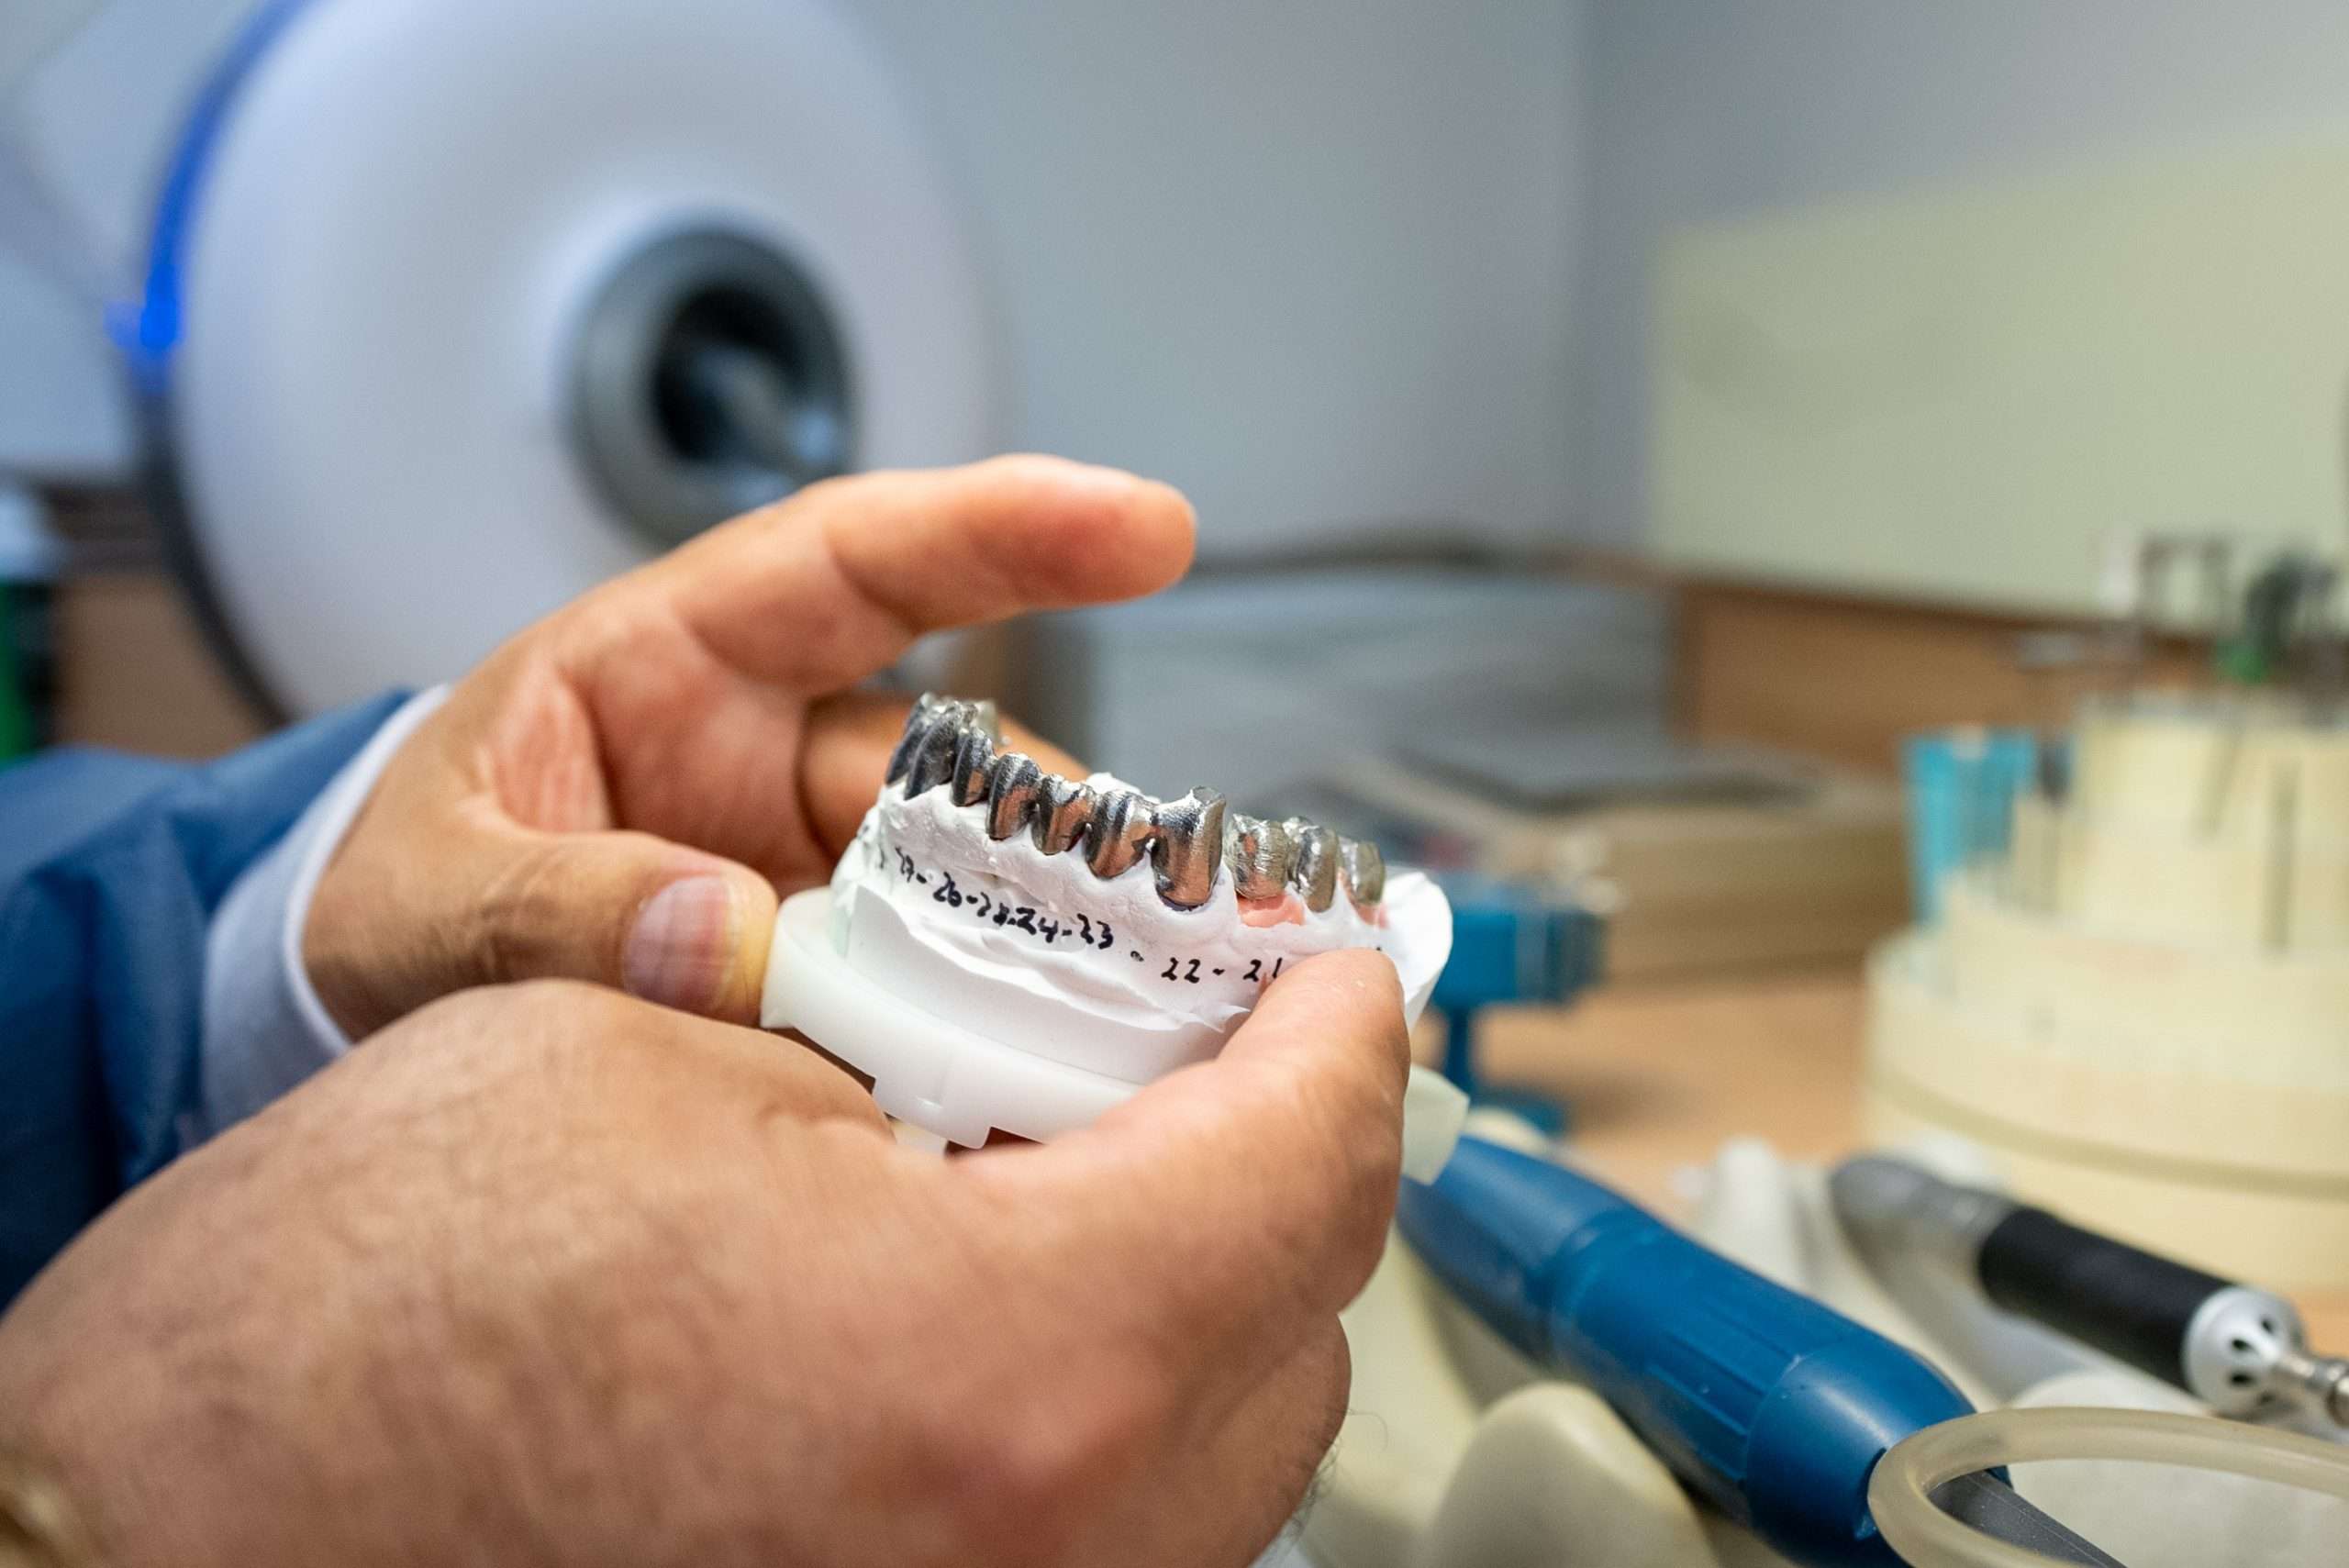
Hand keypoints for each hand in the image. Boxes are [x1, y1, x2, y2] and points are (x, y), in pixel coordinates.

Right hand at [0, 956, 1407, 1566]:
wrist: (171, 1543)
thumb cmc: (352, 1323)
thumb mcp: (664, 1053)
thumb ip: (936, 1022)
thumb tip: (1075, 1022)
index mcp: (1015, 1361)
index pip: (1314, 1156)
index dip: (1337, 1012)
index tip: (1322, 949)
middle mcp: (1055, 1547)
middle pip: (1296, 1303)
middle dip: (1273, 1132)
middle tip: (1203, 1024)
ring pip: (1220, 1423)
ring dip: (1192, 1256)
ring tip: (1088, 1136)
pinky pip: (1110, 1509)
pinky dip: (1102, 1372)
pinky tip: (996, 1277)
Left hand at [303, 457, 1192, 1038]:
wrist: (369, 1006)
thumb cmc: (388, 898)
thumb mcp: (421, 901)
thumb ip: (547, 911)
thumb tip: (718, 937)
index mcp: (670, 661)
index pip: (857, 562)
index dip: (1006, 529)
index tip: (1147, 529)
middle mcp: (772, 753)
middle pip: (954, 766)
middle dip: (1059, 828)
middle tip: (1158, 903)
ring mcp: (814, 870)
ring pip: (968, 891)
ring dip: (1033, 954)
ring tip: (1116, 1022)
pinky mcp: (833, 976)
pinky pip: (932, 996)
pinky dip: (984, 1043)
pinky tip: (1035, 1092)